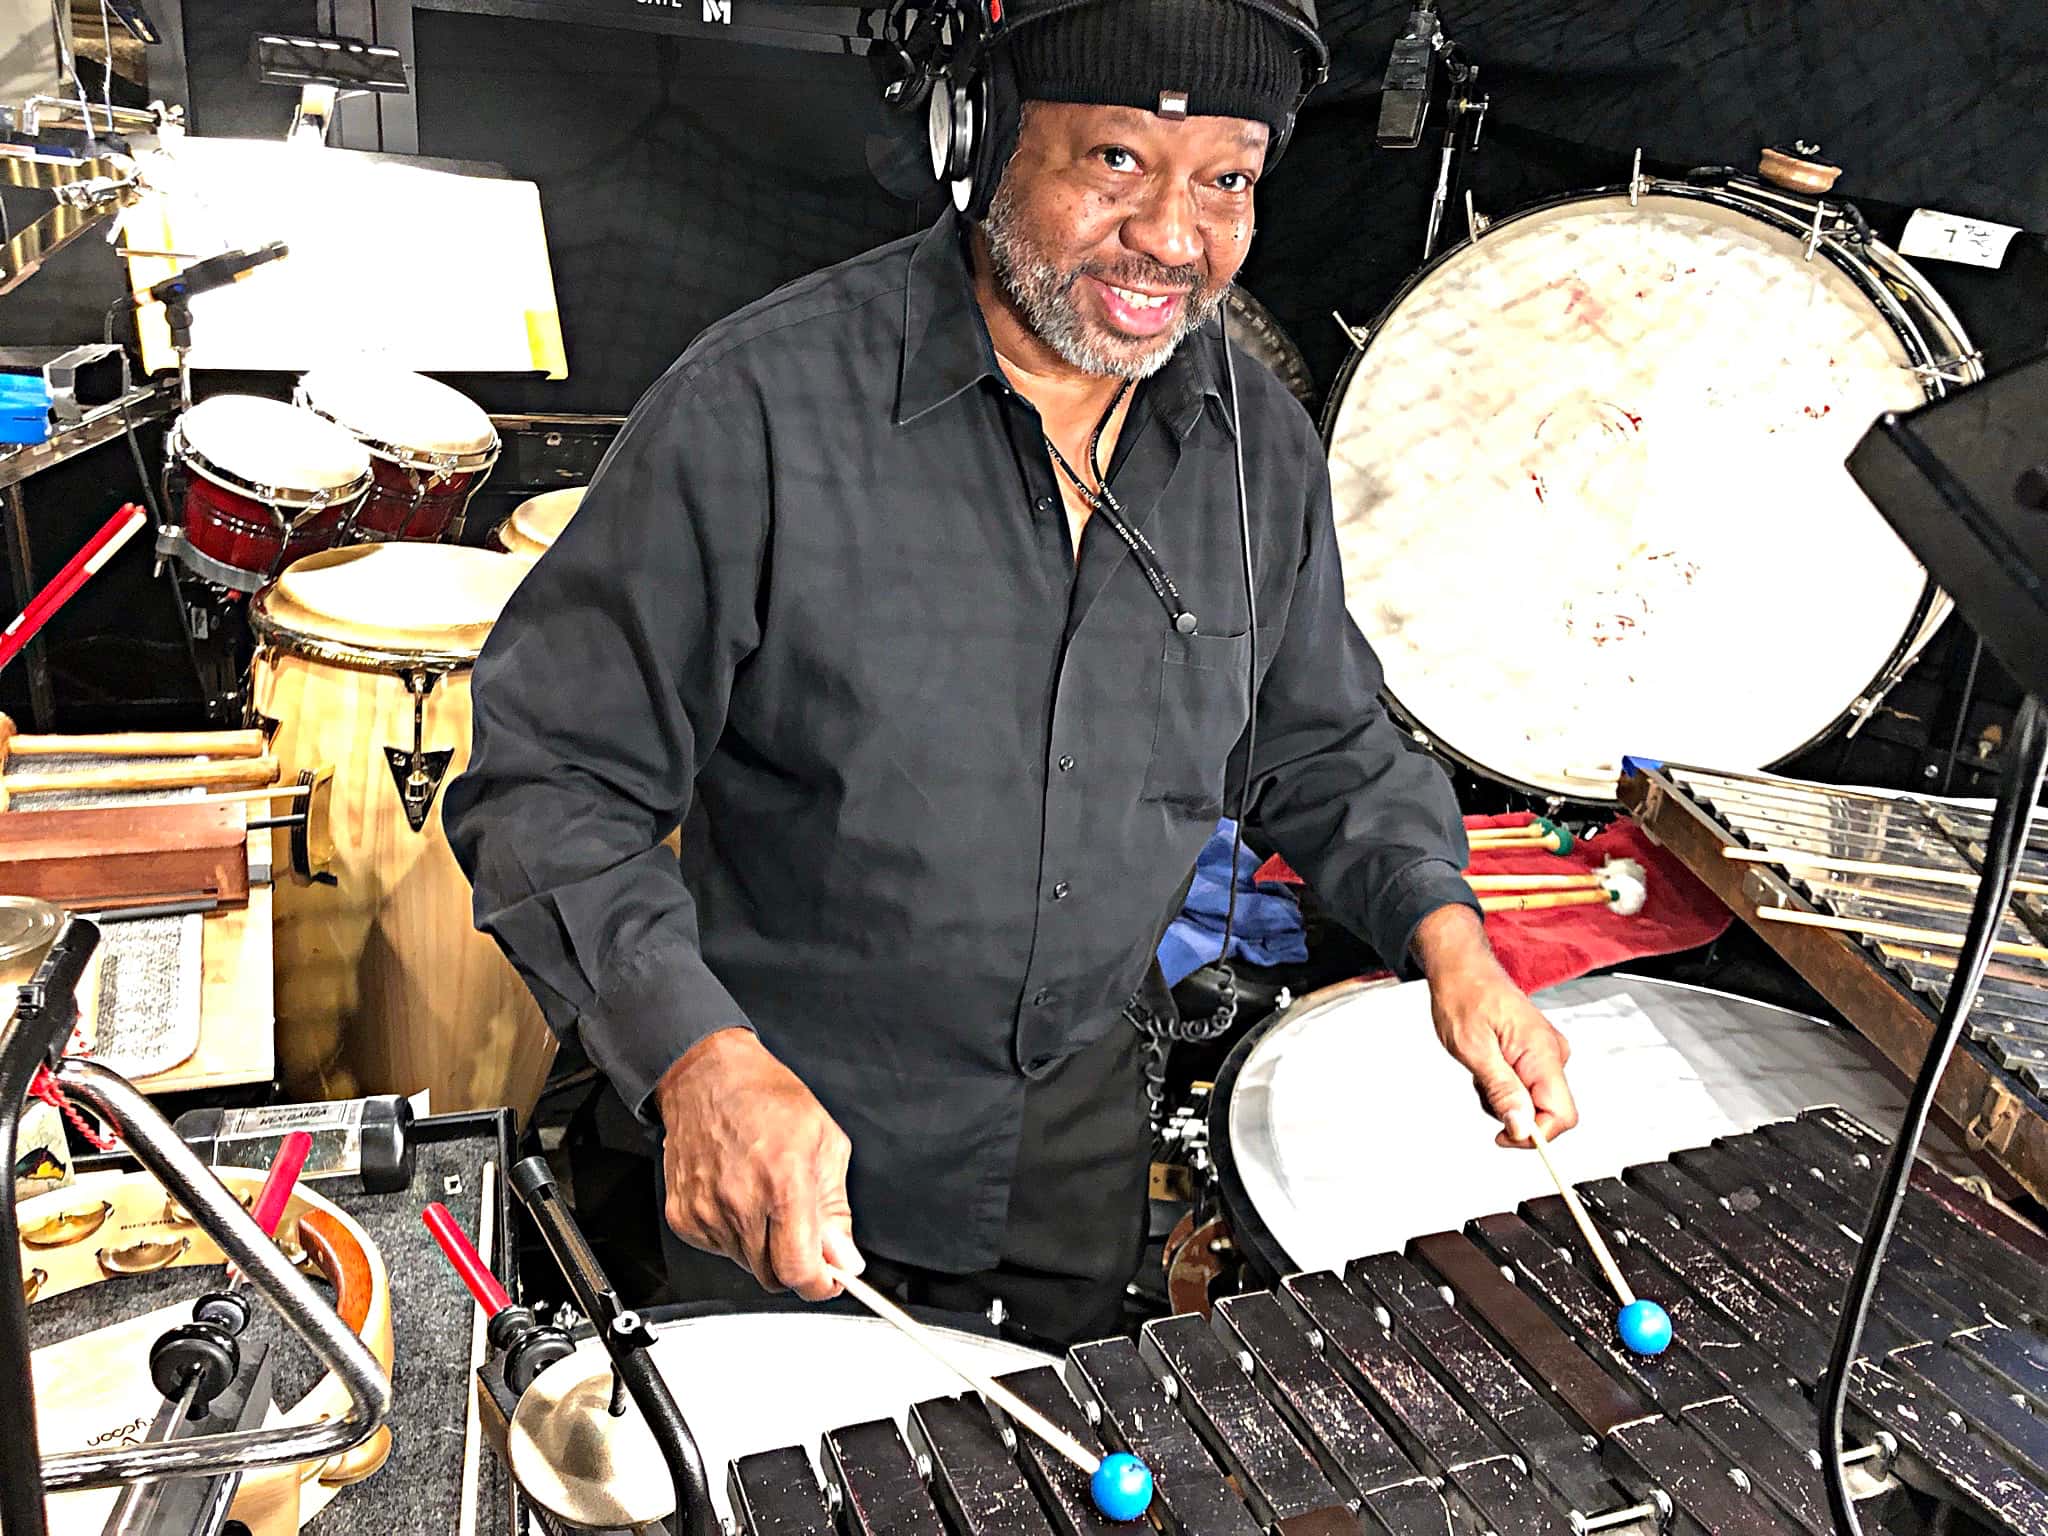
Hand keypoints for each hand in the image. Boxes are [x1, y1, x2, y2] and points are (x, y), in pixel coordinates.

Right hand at [654, 1028, 864, 1300]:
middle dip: (795, 1264)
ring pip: (746, 1265)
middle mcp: (740, 1202)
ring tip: (765, 1199)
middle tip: (802, 1231)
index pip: (799, 1269)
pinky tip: (738, 1196)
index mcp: (783, 1182)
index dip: (820, 1284)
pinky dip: (734, 1235)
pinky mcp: (684, 1217)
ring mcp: (707, 1212)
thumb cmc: (766, 1099)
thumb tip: (845, 1258)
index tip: (829, 1280)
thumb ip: (836, 1209)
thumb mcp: (826, 1143)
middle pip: (773, 1277)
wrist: (707, 1078)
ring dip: (764, 1248)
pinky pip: (718, 1249)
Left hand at [1411, 905, 1578, 1146]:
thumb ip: (1502, 1091)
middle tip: (1482, 1087)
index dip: (1535, 1134)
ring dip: (1504, 1098)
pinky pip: (1527, 1086)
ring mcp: (1546, 1053)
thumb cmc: (1464, 997)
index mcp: (1543, 1052)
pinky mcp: (1536, 1053)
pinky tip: (1488, 1063)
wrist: (1462, 969)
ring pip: (1534, 1102)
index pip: (1562, 1115)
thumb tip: (1522, 1128)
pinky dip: (1504, 1084)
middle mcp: (1553, 1053)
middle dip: (1514, 1114)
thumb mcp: (1474, 1049)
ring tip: (1481, 1067)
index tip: (1503, 1135)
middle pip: (1549, 1113)